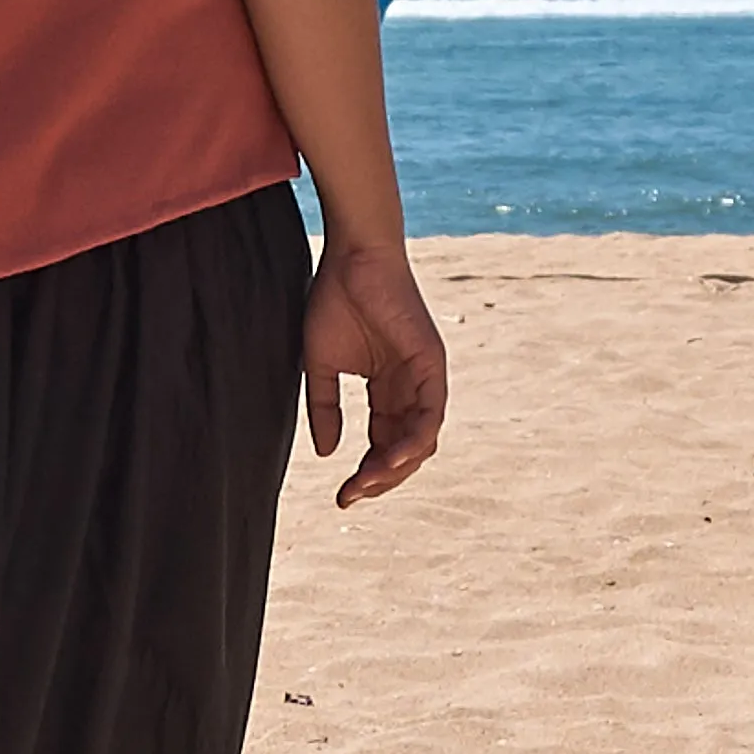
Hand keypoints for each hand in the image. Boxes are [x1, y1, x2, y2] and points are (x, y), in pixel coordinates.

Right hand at [301, 233, 445, 506]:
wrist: (351, 257)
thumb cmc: (335, 301)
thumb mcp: (320, 366)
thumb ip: (324, 409)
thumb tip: (327, 453)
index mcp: (386, 390)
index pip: (381, 444)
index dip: (365, 473)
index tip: (341, 496)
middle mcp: (410, 388)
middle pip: (404, 450)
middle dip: (380, 479)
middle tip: (352, 494)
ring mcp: (424, 378)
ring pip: (422, 440)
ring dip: (396, 468)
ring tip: (367, 482)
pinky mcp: (432, 364)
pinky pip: (431, 415)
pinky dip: (413, 441)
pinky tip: (388, 459)